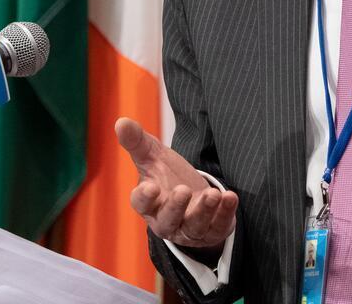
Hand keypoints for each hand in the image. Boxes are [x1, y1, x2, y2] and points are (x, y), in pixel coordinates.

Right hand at [116, 117, 238, 251]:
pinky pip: (218, 227)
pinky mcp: (212, 231)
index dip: (145, 197)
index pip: (141, 204)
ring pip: (195, 226)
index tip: (150, 187)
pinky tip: (230, 197)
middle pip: (168, 220)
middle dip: (176, 207)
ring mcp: (190, 229)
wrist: (195, 196)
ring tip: (213, 193)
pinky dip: (225, 214)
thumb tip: (121, 121)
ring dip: (204, 210)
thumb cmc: (167, 177)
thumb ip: (137, 141)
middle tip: (183, 190)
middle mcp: (167, 221)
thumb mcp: (153, 156)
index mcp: (149, 204)